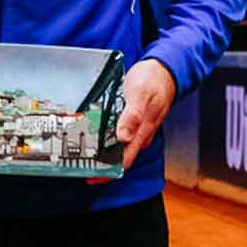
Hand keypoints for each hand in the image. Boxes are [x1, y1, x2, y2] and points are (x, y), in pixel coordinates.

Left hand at [89, 59, 176, 183]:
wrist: (165, 69)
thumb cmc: (153, 80)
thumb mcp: (141, 94)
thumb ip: (132, 116)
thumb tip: (124, 138)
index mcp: (142, 131)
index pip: (125, 161)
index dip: (108, 172)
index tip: (90, 176)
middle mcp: (141, 134)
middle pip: (121, 158)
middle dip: (102, 166)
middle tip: (81, 168)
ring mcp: (139, 128)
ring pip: (120, 147)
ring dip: (103, 152)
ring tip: (83, 155)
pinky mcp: (135, 121)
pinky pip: (120, 135)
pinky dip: (107, 137)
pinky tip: (95, 135)